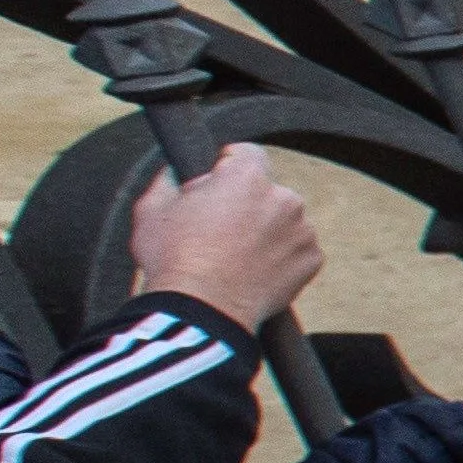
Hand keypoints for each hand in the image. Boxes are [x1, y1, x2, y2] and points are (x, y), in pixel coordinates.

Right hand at [127, 146, 320, 332]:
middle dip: (245, 203)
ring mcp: (302, 230)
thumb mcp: (151, 210)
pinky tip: (253, 271)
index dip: (227, 167)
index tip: (217, 183)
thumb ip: (167, 181)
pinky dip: (280, 258)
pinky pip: (296, 250)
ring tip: (234, 256)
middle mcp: (283, 198)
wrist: (203, 309)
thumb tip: (173, 173)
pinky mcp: (311, 259)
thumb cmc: (173, 260)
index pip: (246, 153)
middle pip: (265, 190)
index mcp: (247, 177)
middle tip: (218, 230)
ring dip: (265, 231)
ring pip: (283, 221)